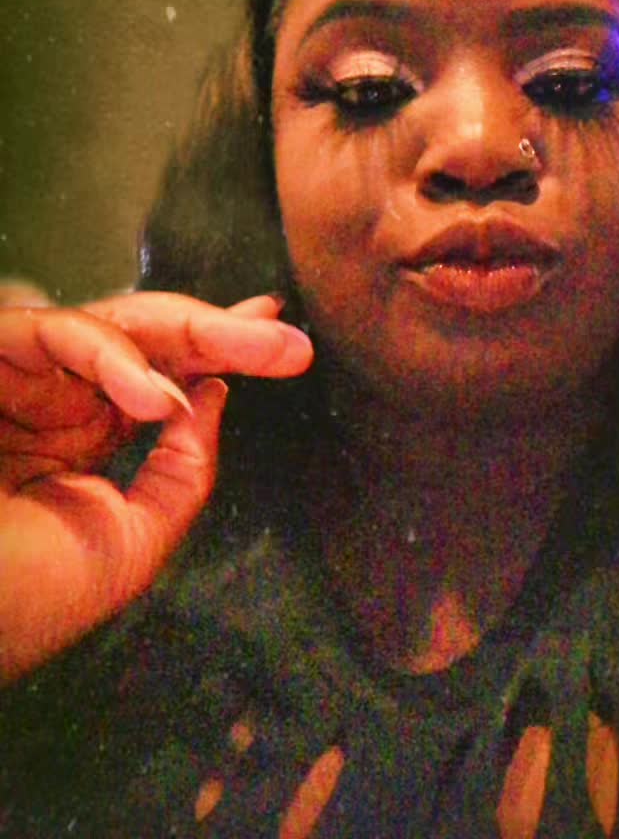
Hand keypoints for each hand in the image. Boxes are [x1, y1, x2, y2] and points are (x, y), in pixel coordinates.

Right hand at [0, 291, 312, 682]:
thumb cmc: (27, 598)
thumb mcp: (131, 542)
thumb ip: (183, 472)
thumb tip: (216, 398)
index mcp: (85, 432)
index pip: (164, 374)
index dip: (222, 349)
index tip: (285, 341)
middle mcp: (57, 394)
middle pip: (151, 339)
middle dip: (225, 332)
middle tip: (289, 338)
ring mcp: (20, 375)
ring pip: (112, 322)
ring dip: (191, 331)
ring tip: (255, 351)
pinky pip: (51, 333)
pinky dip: (109, 357)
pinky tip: (158, 398)